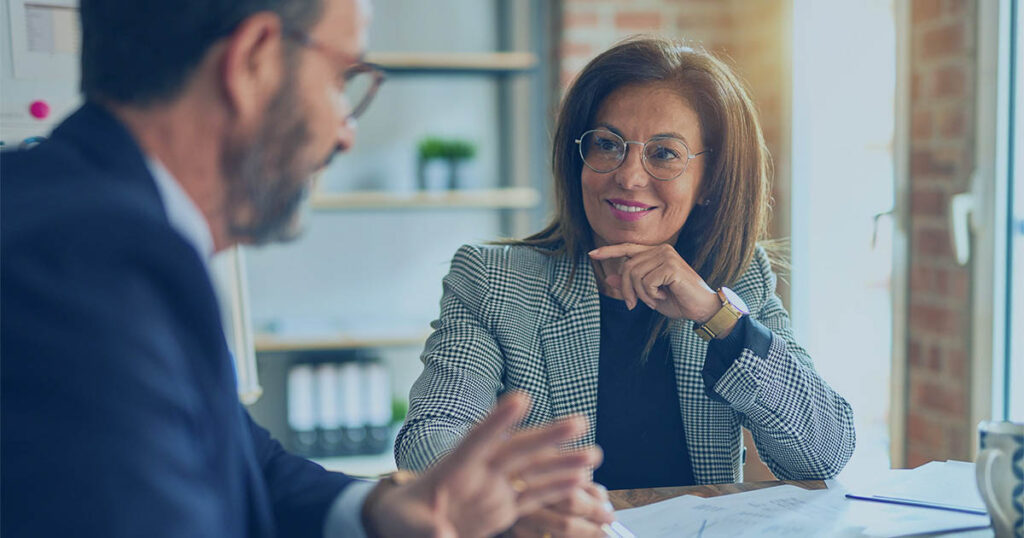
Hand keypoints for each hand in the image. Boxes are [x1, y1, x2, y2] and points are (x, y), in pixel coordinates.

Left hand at [364, 392, 602, 537]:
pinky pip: (534, 495)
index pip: (477, 440)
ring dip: (563, 462)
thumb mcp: (407, 524)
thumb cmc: (400, 518)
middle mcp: (479, 473)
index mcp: (453, 469)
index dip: (498, 421)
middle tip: (579, 420)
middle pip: (517, 449)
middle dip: (548, 436)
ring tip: (594, 454)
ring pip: (533, 471)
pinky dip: (557, 487)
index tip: (520, 399)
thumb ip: (429, 530)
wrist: (407, 525)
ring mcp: (494, 488)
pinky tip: (581, 481)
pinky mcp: (502, 507)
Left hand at [589, 243, 719, 321]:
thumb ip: (630, 286)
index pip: (627, 249)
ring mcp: (666, 256)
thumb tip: (608, 280)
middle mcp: (661, 249)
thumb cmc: (678, 301)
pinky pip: (646, 281)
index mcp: (656, 253)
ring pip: (634, 275)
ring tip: (655, 299)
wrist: (702, 309)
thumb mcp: (649, 295)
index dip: (609, 251)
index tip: (591, 254)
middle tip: (634, 304)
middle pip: (627, 267)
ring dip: (641, 294)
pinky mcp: (670, 266)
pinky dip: (650, 294)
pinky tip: (664, 295)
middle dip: (626, 290)